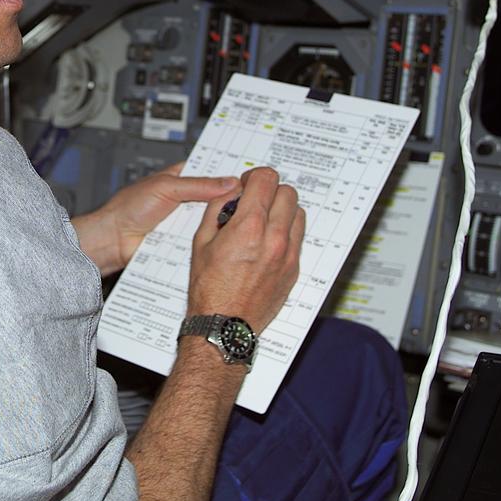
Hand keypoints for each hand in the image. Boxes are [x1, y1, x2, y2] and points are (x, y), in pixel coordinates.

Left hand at [72, 162, 238, 276]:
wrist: (114, 239)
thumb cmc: (129, 208)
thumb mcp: (166, 187)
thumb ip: (198, 185)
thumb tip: (229, 182)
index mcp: (180, 178)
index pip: (210, 171)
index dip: (228, 172)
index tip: (250, 174)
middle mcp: (185, 199)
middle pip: (216, 197)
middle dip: (229, 199)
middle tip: (251, 198)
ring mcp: (185, 221)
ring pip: (211, 219)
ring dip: (219, 220)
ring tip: (239, 218)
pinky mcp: (183, 241)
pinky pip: (202, 238)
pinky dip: (209, 238)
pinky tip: (221, 237)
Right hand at [187, 166, 302, 331]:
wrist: (224, 324)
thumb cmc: (208, 287)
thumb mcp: (201, 241)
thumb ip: (217, 208)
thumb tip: (231, 191)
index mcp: (248, 227)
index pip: (266, 179)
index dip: (255, 177)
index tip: (248, 184)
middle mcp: (274, 238)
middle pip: (287, 192)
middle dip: (270, 191)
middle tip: (255, 202)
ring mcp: (288, 254)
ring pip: (298, 212)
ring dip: (282, 210)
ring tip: (264, 222)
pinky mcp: (294, 269)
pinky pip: (298, 237)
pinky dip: (286, 231)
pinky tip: (268, 242)